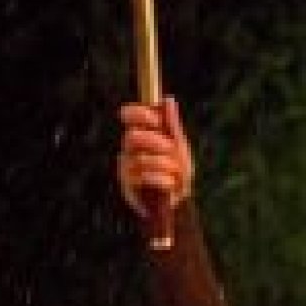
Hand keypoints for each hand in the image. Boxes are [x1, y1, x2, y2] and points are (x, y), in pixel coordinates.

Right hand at [117, 95, 193, 218]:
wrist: (176, 205)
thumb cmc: (177, 174)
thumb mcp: (179, 148)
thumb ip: (172, 125)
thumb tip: (167, 99)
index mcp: (141, 136)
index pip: (129, 116)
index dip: (140, 114)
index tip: (155, 120)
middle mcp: (129, 150)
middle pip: (133, 137)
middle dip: (157, 143)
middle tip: (171, 151)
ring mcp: (126, 169)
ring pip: (142, 159)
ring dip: (165, 165)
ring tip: (175, 173)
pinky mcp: (128, 188)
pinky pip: (145, 177)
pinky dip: (163, 180)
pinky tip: (170, 184)